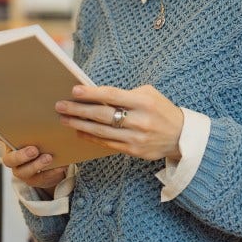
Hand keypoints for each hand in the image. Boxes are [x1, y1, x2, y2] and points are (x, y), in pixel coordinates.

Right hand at [0, 126, 67, 191]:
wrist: (51, 165)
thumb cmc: (39, 144)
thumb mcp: (34, 133)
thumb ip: (28, 122)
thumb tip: (15, 107)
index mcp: (10, 144)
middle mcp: (13, 159)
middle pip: (10, 160)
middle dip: (21, 155)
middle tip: (34, 150)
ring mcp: (24, 171)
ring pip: (25, 172)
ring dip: (37, 165)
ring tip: (49, 158)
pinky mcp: (37, 180)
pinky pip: (42, 178)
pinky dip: (52, 172)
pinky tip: (60, 166)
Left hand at [54, 84, 183, 161]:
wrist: (181, 136)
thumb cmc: (162, 110)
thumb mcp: (150, 95)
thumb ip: (127, 94)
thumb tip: (98, 95)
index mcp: (144, 102)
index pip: (113, 96)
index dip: (92, 93)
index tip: (74, 90)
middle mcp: (139, 121)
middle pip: (102, 115)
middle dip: (79, 110)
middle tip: (61, 106)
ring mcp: (136, 138)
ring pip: (101, 132)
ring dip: (79, 125)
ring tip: (64, 119)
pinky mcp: (133, 151)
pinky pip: (106, 144)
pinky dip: (91, 137)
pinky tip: (79, 132)